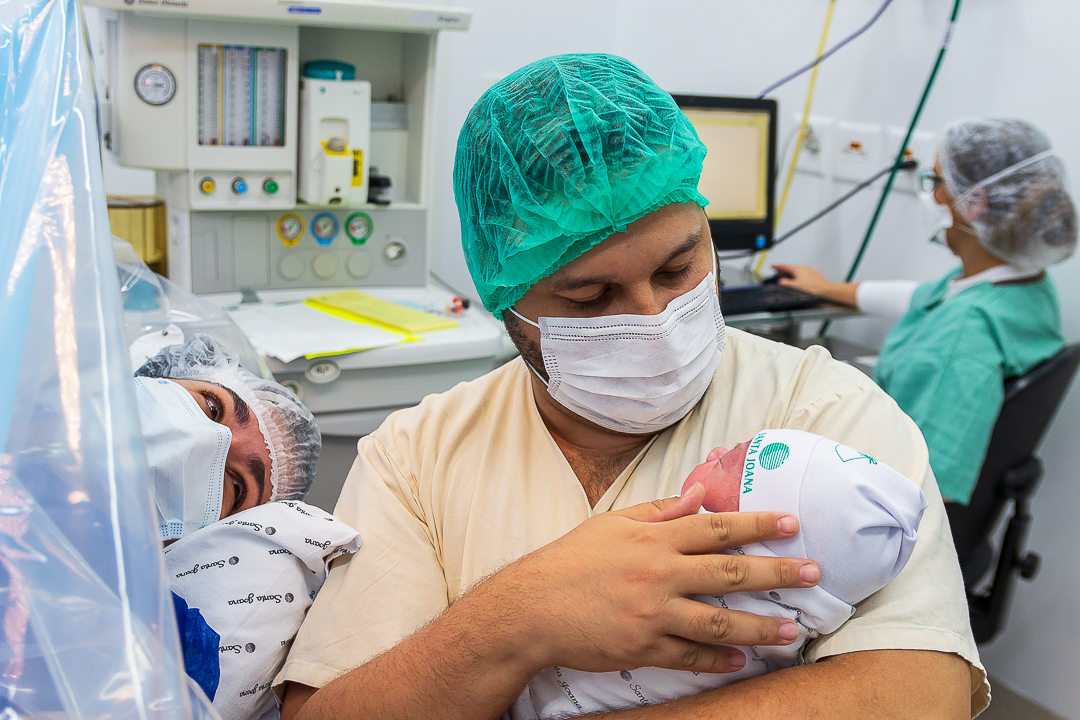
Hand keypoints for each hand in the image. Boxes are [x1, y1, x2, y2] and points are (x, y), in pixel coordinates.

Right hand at [497, 485, 819, 675]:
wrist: (531, 608)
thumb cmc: (570, 561)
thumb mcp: (611, 523)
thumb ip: (658, 511)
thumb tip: (699, 495)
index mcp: (652, 538)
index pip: (716, 527)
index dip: (757, 524)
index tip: (792, 523)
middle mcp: (658, 573)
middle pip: (729, 571)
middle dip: (776, 571)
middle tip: (813, 572)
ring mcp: (653, 613)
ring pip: (719, 619)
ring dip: (760, 626)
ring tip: (792, 631)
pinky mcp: (643, 647)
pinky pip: (690, 654)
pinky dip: (719, 658)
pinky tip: (743, 660)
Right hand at [771, 264, 832, 295]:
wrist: (826, 290)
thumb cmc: (813, 288)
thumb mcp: (796, 286)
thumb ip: (786, 283)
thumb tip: (780, 281)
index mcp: (798, 269)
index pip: (785, 266)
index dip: (777, 266)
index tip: (772, 266)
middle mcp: (804, 268)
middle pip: (791, 268)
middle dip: (784, 270)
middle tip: (778, 271)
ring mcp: (810, 270)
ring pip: (798, 270)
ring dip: (791, 273)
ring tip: (787, 277)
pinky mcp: (814, 275)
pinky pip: (804, 273)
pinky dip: (798, 275)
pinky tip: (799, 280)